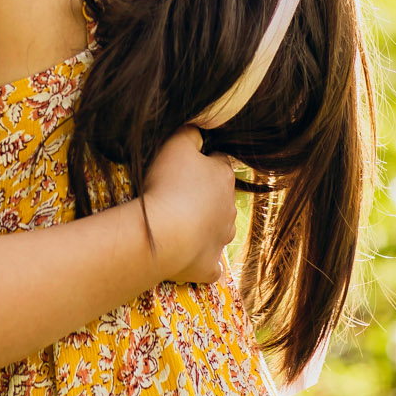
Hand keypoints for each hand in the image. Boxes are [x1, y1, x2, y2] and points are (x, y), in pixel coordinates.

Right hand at [138, 127, 239, 284]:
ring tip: (176, 223)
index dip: (202, 162)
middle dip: (203, 195)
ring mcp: (221, 239)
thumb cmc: (169, 184)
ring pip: (218, 229)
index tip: (184, 165)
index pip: (219, 163)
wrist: (165, 233)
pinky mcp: (209, 265)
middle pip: (219, 196)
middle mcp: (229, 208)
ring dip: (203, 225)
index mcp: (224, 177)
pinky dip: (202, 259)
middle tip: (175, 193)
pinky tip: (188, 257)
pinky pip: (210, 264)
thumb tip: (199, 130)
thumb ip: (191, 133)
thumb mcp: (176, 144)